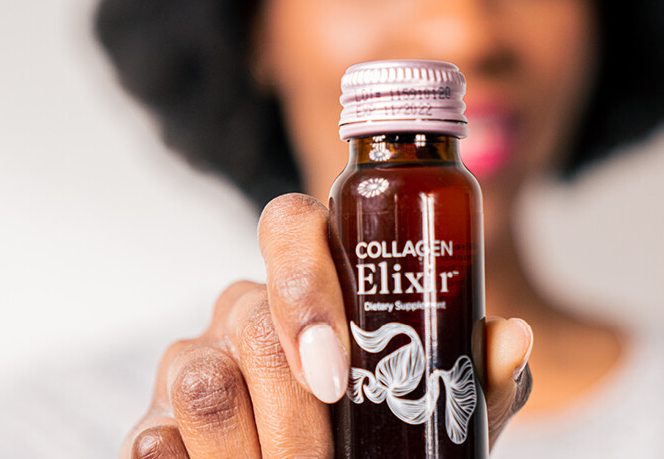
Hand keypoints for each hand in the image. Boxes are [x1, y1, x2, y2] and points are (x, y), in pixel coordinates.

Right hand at [121, 193, 532, 458]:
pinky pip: (154, 441)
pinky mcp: (153, 422)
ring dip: (253, 455)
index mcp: (310, 282)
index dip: (303, 289)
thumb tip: (510, 337)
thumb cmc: (382, 436)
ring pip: (203, 386)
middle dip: (296, 423)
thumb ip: (468, 373)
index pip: (288, 226)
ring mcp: (190, 361)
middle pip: (250, 326)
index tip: (335, 377)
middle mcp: (243, 309)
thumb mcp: (435, 408)